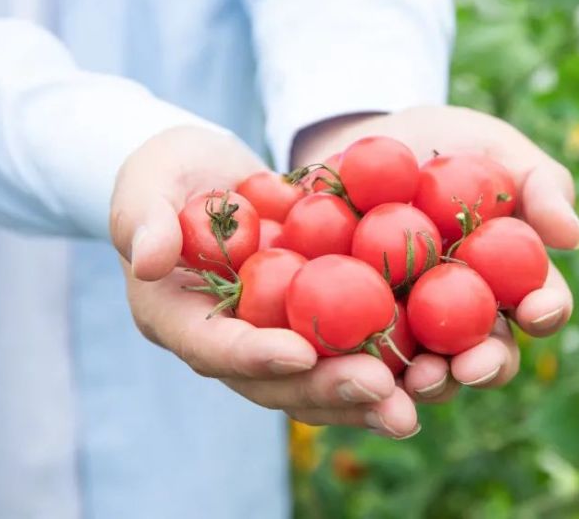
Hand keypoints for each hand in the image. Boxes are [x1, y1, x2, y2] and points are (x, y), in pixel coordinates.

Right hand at [110, 126, 419, 437]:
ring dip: (368, 396)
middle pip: (277, 381)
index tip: (302, 353)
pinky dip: (389, 360)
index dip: (255, 355)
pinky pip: (349, 347)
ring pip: (320, 378)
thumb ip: (141, 218)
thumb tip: (147, 259)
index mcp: (179, 320)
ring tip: (416, 405)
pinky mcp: (310, 321)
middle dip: (329, 390)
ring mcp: (273, 336)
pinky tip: (436, 366)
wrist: (205, 173)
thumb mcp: (146, 181)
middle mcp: (228, 343)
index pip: (215, 348)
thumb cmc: (166, 172)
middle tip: (382, 394)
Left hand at [293, 106, 578, 402]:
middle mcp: (470, 316)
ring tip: (416, 379)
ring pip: (431, 371)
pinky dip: (360, 366)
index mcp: (512, 281)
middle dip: (485, 366)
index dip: (545, 311)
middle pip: (489, 354)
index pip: (540, 304)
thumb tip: (572, 237)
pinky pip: (363, 358)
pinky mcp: (362, 330)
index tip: (537, 310)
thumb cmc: (450, 144)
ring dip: (429, 381)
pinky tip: (352, 365)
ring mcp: (416, 328)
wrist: (367, 144)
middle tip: (472, 367)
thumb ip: (540, 186)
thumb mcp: (497, 149)